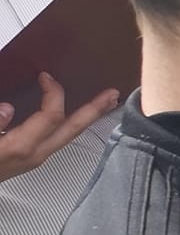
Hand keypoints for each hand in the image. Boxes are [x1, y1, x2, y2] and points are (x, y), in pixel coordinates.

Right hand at [0, 74, 118, 183]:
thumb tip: (7, 109)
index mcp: (20, 147)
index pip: (51, 116)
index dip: (54, 94)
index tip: (46, 76)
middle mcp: (35, 154)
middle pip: (72, 129)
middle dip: (94, 110)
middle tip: (113, 94)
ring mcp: (36, 158)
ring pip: (68, 136)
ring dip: (87, 117)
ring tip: (104, 103)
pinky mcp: (32, 158)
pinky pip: (58, 139)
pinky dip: (70, 124)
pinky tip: (75, 116)